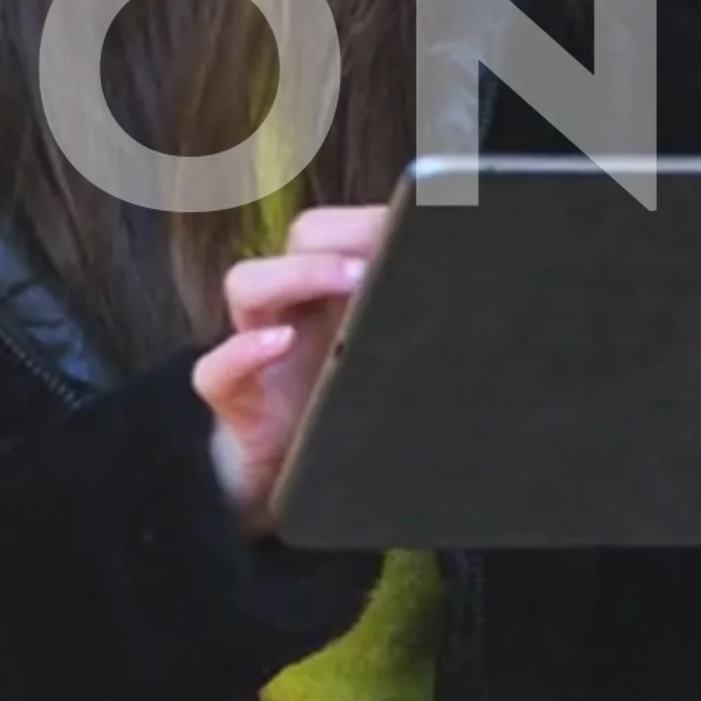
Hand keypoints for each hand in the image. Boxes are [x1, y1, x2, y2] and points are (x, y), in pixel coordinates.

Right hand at [191, 204, 391, 532]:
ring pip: (248, 284)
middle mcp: (293, 305)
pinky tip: (279, 344)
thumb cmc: (346, 408)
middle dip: (345, 234)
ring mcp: (256, 347)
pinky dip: (243, 352)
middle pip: (303, 238)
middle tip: (389, 251)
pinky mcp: (233, 396)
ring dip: (299, 274)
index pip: (345, 227)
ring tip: (350, 279)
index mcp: (333, 289)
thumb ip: (413, 329)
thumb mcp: (386, 364)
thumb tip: (484, 304)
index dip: (375, 218)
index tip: (418, 221)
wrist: (289, 481)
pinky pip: (216, 368)